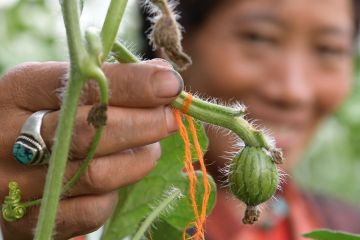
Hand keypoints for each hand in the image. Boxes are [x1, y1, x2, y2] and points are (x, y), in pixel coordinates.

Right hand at [0, 59, 181, 238]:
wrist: (7, 162)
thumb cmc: (46, 118)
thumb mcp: (62, 89)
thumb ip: (108, 81)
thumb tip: (165, 78)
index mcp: (18, 91)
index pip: (82, 84)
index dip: (133, 84)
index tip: (170, 84)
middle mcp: (9, 138)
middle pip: (91, 132)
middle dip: (145, 123)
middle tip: (170, 119)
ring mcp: (15, 185)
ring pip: (97, 174)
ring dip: (138, 161)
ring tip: (150, 150)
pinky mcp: (27, 221)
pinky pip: (90, 211)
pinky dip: (114, 195)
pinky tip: (118, 180)